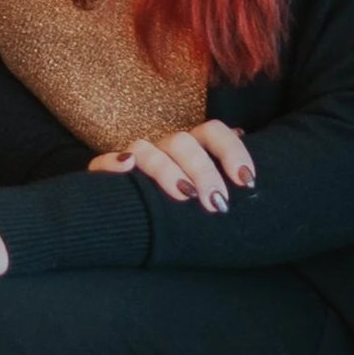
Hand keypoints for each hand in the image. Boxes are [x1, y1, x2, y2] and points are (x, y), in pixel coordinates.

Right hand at [86, 120, 254, 211]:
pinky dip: (112, 164)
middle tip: (217, 204)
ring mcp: (136, 160)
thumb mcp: (212, 197)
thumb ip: (227, 183)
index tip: (248, 182)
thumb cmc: (187, 211)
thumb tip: (252, 180)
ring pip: (146, 149)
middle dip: (204, 171)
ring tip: (184, 196)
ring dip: (165, 170)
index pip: (214, 131)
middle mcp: (166, 148)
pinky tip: (127, 168)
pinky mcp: (107, 176)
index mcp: (194, 148)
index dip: (231, 151)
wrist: (141, 223)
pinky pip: (102, 164)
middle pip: (183, 142)